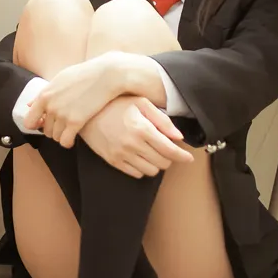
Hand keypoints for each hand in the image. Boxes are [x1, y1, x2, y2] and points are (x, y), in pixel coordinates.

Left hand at [22, 57, 122, 147]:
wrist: (105, 75)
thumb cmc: (83, 75)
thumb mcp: (59, 80)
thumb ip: (43, 94)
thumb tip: (28, 105)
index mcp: (44, 96)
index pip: (29, 121)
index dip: (36, 125)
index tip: (43, 124)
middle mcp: (50, 107)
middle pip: (45, 130)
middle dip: (53, 129)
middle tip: (63, 124)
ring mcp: (62, 115)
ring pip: (55, 136)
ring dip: (62, 135)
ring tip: (70, 128)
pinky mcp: (76, 122)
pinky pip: (65, 141)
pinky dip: (68, 142)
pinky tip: (74, 137)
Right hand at [80, 96, 194, 177]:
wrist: (88, 112)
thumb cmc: (117, 104)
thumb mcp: (141, 103)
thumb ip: (162, 120)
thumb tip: (178, 137)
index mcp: (142, 128)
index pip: (170, 150)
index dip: (183, 156)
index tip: (189, 158)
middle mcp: (132, 144)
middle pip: (162, 163)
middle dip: (169, 158)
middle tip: (167, 149)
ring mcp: (122, 154)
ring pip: (151, 171)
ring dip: (157, 164)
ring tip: (153, 152)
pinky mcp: (113, 161)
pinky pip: (136, 173)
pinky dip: (143, 168)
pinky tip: (141, 156)